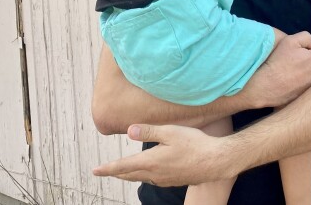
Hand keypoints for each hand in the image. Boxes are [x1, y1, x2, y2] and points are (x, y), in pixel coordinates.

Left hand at [93, 123, 235, 185]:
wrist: (215, 162)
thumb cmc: (194, 144)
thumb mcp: (171, 132)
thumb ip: (150, 131)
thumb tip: (130, 130)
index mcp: (151, 162)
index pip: (123, 166)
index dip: (107, 168)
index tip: (95, 170)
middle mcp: (155, 174)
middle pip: (129, 175)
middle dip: (116, 172)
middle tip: (105, 171)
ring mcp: (164, 179)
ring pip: (141, 178)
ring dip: (129, 174)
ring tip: (123, 171)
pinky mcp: (174, 180)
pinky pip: (153, 180)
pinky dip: (144, 175)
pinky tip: (149, 172)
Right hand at [239, 31, 310, 108]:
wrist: (267, 85)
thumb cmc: (279, 60)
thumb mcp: (291, 40)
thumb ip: (306, 37)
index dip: (306, 46)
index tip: (295, 51)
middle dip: (310, 58)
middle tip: (294, 60)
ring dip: (308, 69)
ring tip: (293, 70)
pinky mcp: (307, 93)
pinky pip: (308, 82)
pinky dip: (303, 80)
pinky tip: (292, 80)